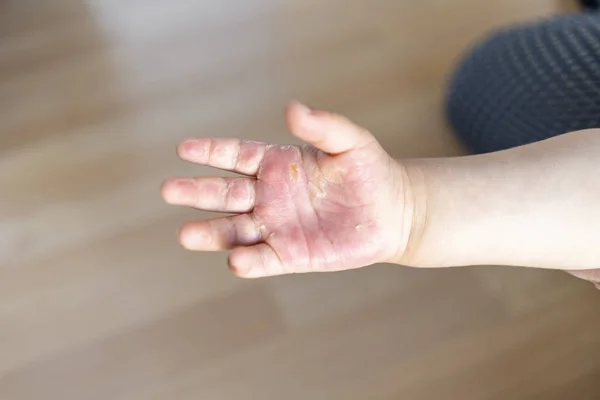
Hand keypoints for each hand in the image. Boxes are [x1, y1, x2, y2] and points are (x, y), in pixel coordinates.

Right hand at [161, 102, 415, 277]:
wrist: (394, 212)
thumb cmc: (370, 171)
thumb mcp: (349, 142)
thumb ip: (322, 126)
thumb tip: (291, 108)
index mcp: (277, 165)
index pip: (236, 156)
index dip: (210, 152)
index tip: (183, 148)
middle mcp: (269, 197)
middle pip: (225, 195)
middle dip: (197, 192)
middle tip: (168, 190)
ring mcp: (278, 227)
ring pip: (236, 230)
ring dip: (211, 233)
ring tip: (185, 234)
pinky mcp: (292, 255)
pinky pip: (265, 259)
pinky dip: (249, 262)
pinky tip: (235, 261)